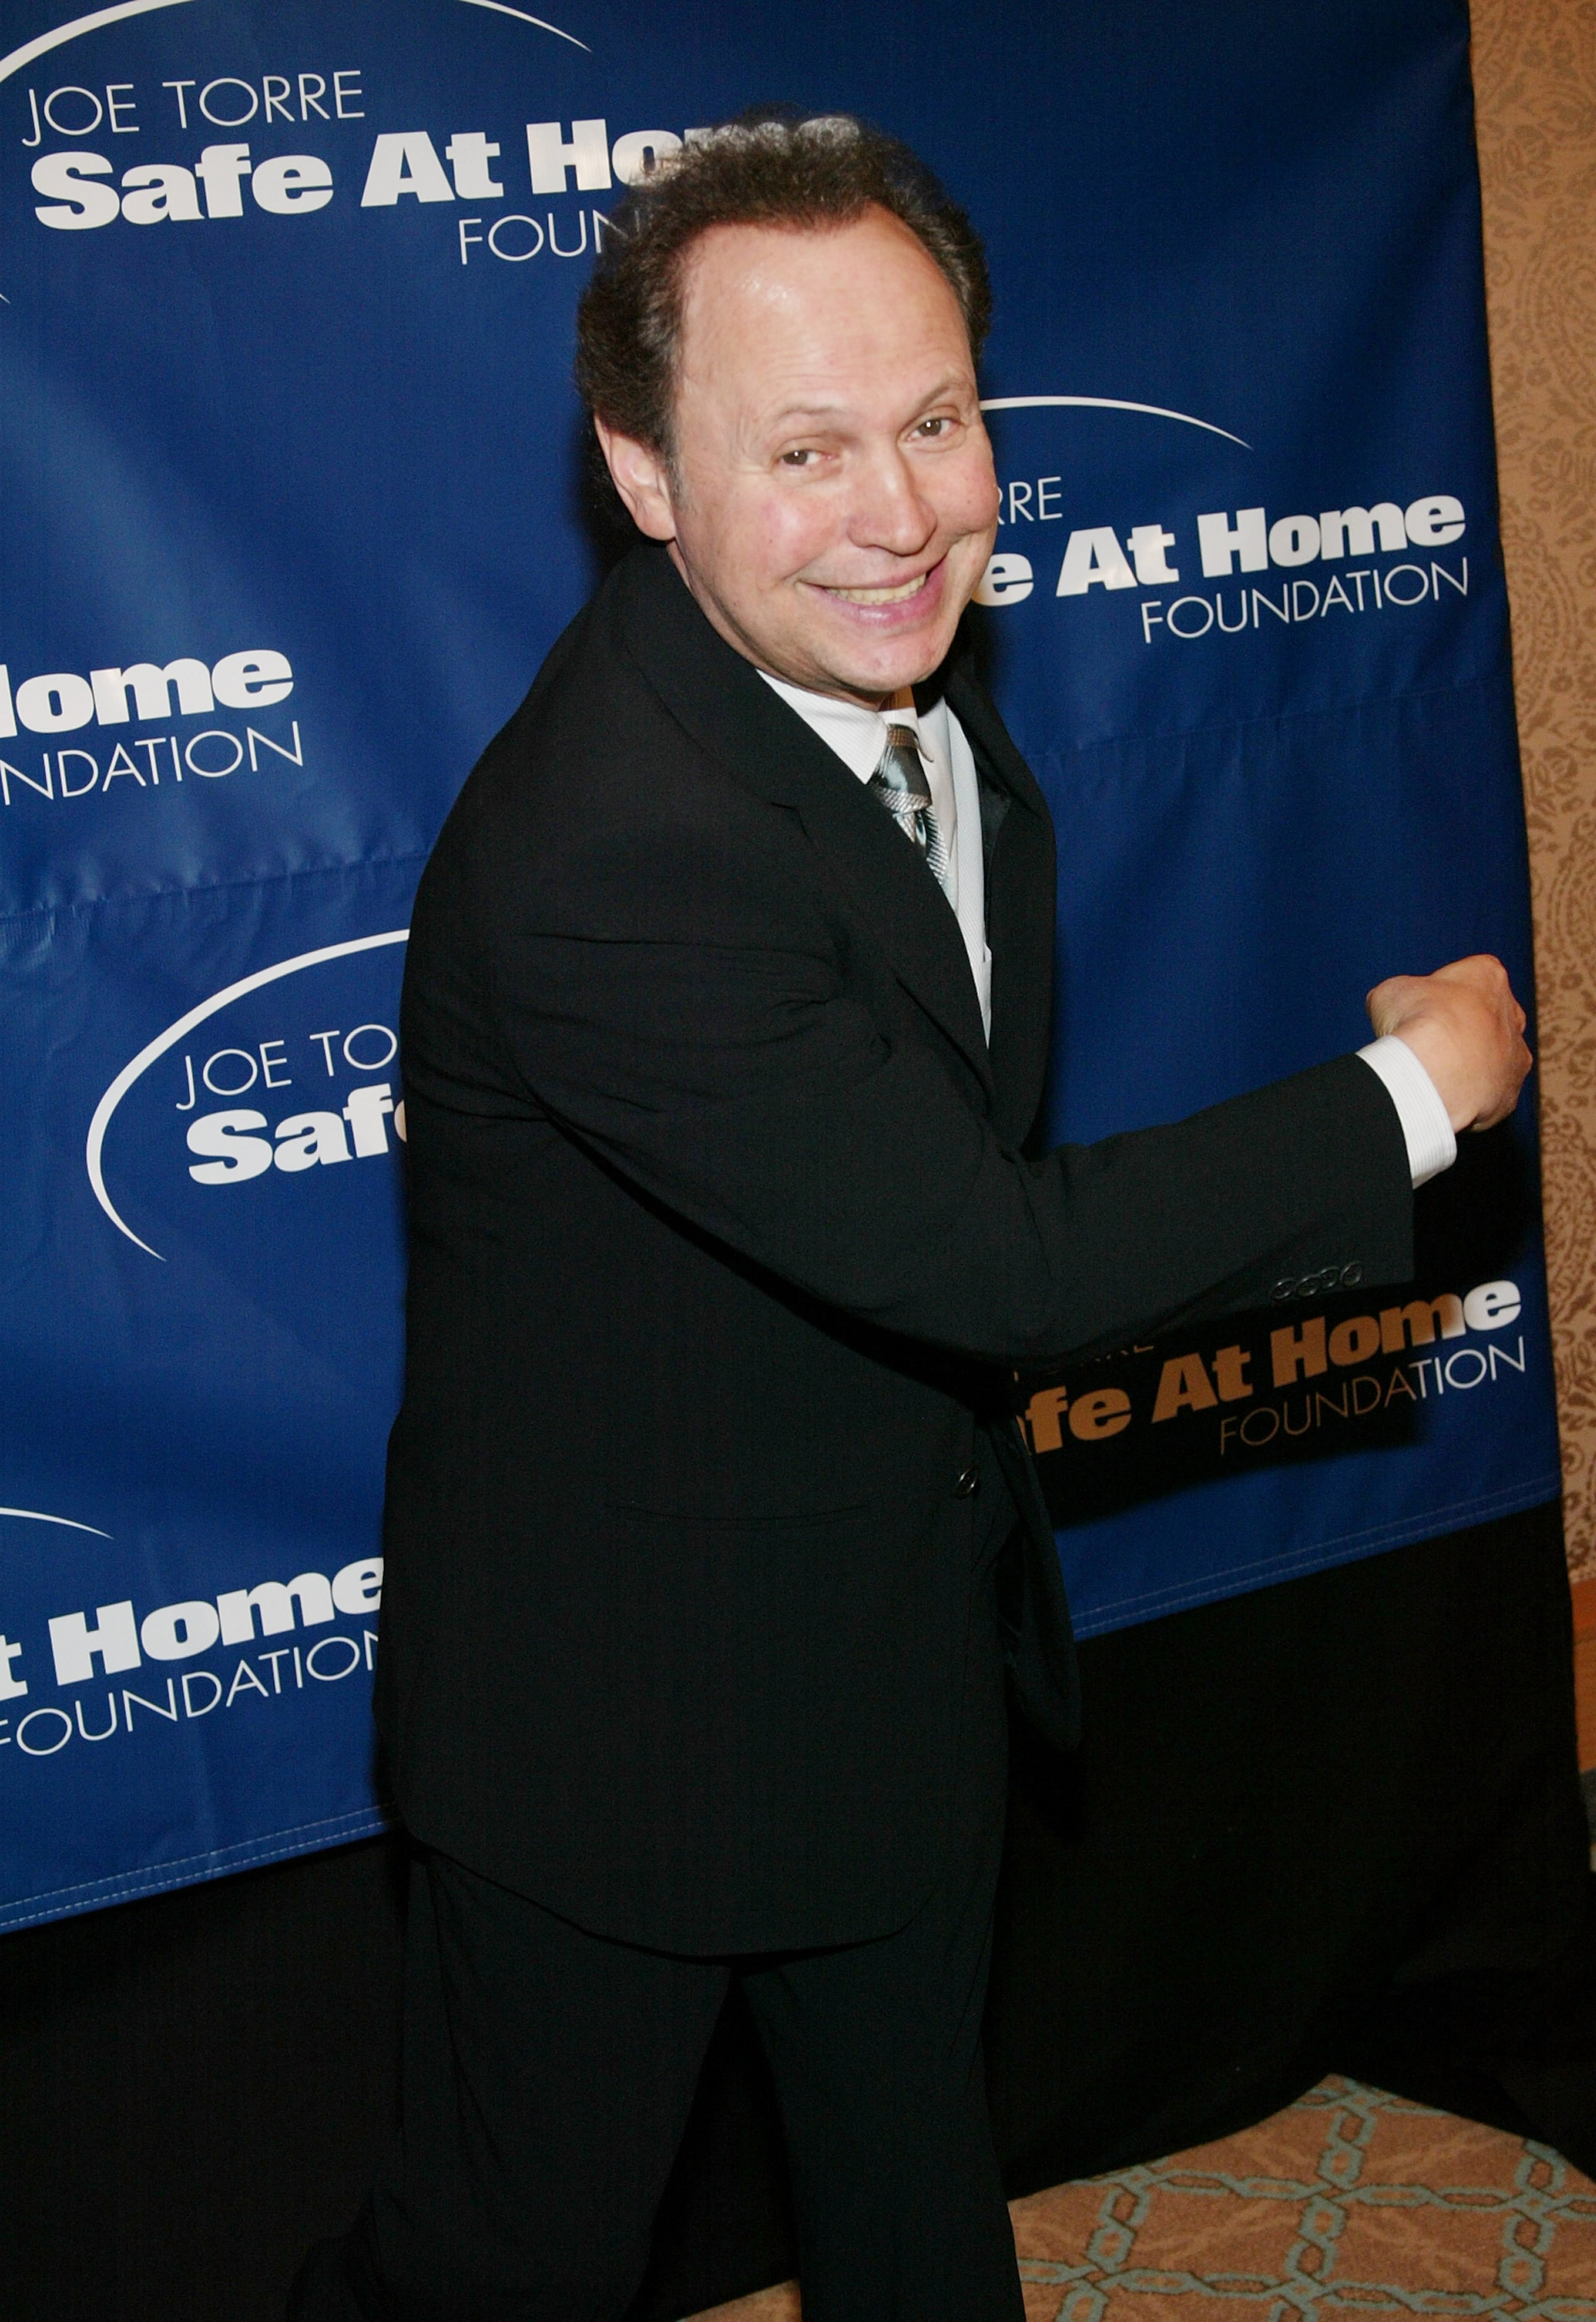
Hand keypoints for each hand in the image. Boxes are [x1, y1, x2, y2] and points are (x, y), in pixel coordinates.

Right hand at [1366, 954, 1531, 1132]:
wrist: (1434, 1073)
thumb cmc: (1416, 1022)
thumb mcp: (1392, 992)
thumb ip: (1401, 995)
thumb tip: (1394, 1007)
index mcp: (1487, 976)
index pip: (1470, 976)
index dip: (1441, 991)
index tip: (1420, 1007)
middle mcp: (1512, 1012)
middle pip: (1487, 1015)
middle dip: (1462, 1026)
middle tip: (1429, 1040)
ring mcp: (1515, 1055)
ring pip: (1492, 1056)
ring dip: (1468, 1062)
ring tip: (1434, 1072)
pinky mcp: (1509, 1092)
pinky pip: (1489, 1092)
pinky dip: (1469, 1093)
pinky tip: (1444, 1094)